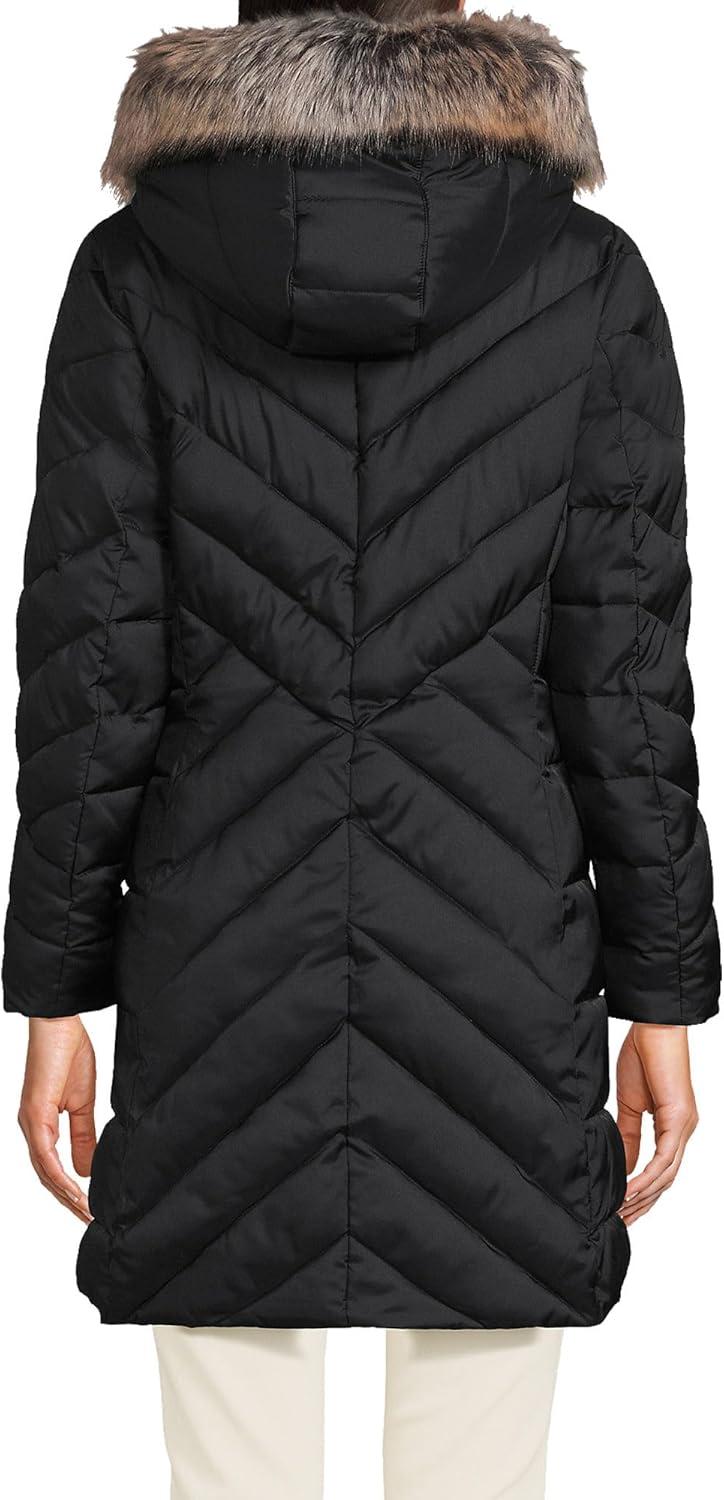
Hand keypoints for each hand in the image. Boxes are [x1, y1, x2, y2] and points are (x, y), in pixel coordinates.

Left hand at [18, 1016, 95, 1223]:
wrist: (59, 1023)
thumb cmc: (69, 1052)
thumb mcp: (83, 1102)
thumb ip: (83, 1136)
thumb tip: (87, 1170)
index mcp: (40, 1124)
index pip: (52, 1168)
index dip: (69, 1191)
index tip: (89, 1208)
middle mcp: (30, 1127)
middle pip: (45, 1176)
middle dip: (67, 1201)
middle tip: (89, 1220)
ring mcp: (29, 1122)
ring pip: (43, 1171)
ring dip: (64, 1194)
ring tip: (85, 1212)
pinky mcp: (34, 1114)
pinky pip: (44, 1154)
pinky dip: (58, 1175)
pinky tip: (74, 1189)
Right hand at [616, 1023, 697, 1226]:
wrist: (653, 1027)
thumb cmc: (642, 1055)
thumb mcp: (629, 1105)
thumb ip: (628, 1137)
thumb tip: (624, 1169)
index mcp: (673, 1127)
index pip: (660, 1170)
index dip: (642, 1193)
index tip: (622, 1208)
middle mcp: (684, 1131)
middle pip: (666, 1180)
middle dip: (643, 1203)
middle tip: (620, 1221)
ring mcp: (685, 1126)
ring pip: (667, 1175)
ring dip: (643, 1196)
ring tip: (621, 1210)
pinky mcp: (679, 1119)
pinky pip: (664, 1158)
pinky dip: (647, 1177)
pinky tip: (631, 1190)